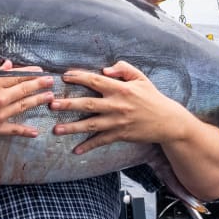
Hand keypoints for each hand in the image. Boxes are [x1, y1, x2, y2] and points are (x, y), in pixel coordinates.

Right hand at [0, 60, 53, 151]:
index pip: (14, 75)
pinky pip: (14, 130)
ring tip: (50, 97)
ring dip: (38, 101)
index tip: (40, 70)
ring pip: (23, 106)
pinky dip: (25, 131)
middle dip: (39, 84)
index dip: (29, 72)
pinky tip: (35, 132)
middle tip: (51, 81)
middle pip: (23, 89)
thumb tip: (7, 65)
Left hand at [49, 60, 191, 153]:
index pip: (95, 81)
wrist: (168, 121)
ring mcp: (117, 122)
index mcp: (121, 88)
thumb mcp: (140, 78)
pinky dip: (88, 146)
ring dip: (72, 127)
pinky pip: (101, 141)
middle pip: (88, 104)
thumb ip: (123, 68)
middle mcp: (117, 105)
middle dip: (68, 104)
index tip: (64, 76)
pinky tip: (75, 150)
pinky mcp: (120, 135)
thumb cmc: (152, 97)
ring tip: (56, 129)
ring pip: (91, 125)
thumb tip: (104, 69)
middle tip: (51, 104)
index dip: (79, 77)